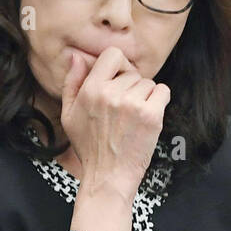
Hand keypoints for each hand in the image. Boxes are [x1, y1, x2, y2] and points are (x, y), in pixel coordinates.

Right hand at [60, 46, 169, 197]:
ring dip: (144, 96)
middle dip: (130, 87)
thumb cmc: (88, 146)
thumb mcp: (69, 114)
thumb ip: (72, 83)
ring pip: (148, 83)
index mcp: (90, 90)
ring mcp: (132, 104)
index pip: (113, 54)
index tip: (118, 80)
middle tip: (123, 109)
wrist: (108, 175)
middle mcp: (111, 94)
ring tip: (132, 117)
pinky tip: (147, 116)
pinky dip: (158, 101)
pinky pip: (162, 91)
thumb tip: (77, 57)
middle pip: (133, 73)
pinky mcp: (151, 115)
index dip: (118, 65)